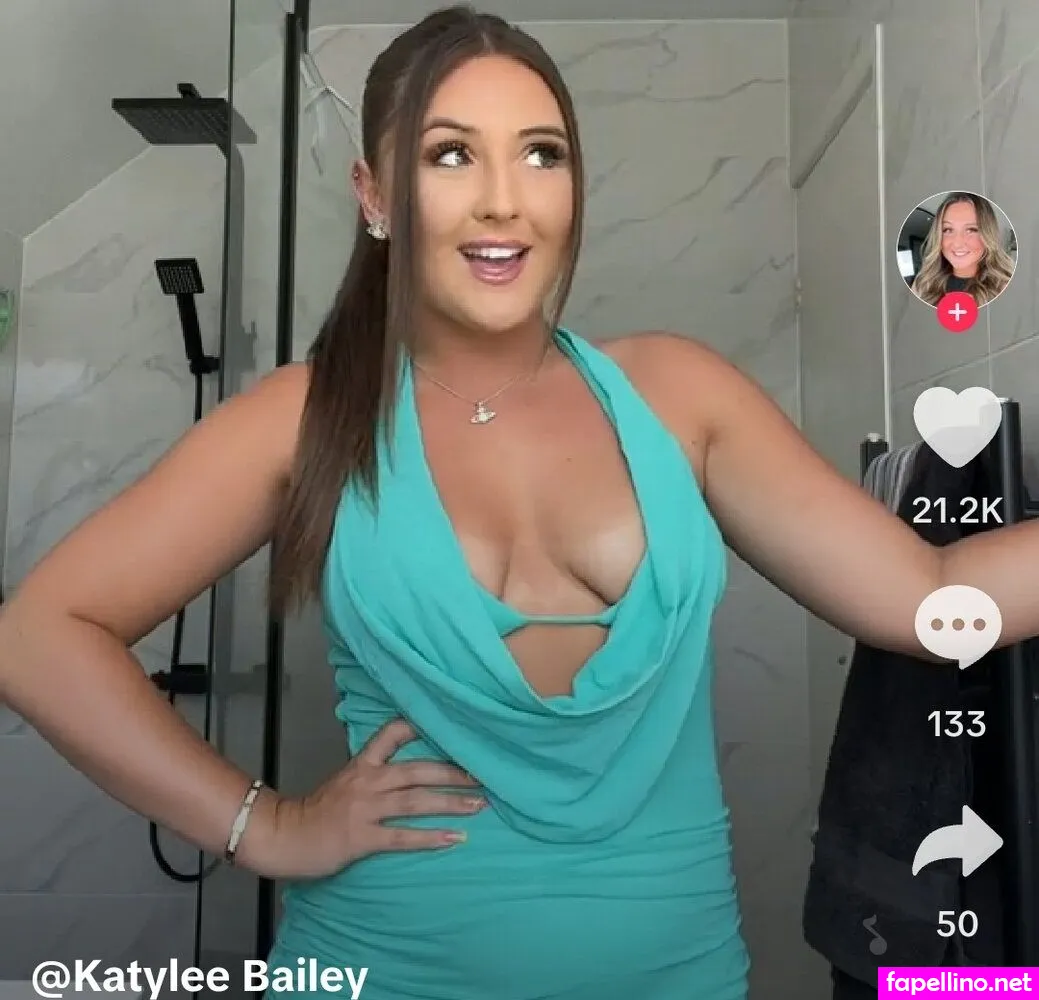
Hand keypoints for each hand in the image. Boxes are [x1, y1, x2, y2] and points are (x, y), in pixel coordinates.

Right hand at [261, 718, 484, 878]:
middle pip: (418, 769)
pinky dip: (430, 838)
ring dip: (451, 803)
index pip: (393, 733)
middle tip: (484, 774)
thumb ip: (373, 773)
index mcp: (363, 763)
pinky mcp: (362, 837)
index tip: (452, 724)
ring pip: (416, 800)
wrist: (284, 835)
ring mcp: (366, 809)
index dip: (421, 726)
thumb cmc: (317, 811)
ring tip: (480, 805)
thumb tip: (407, 770)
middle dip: (454, 772)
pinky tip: (455, 839)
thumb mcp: (345, 781)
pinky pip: (402, 836)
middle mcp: (368, 781)